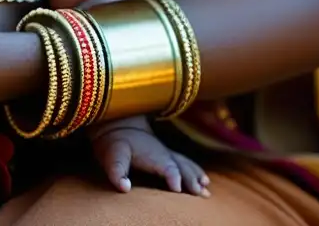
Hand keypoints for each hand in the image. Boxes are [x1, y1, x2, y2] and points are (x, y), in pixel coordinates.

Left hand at [90, 117, 209, 195]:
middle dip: (192, 180)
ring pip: (185, 164)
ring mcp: (165, 152)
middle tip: (202, 195)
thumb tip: (125, 188)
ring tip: (206, 187)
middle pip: (182, 167)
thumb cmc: (114, 141)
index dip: (173, 177)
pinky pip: (184, 161)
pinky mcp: (165, 153)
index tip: (177, 189)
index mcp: (153, 155)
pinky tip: (202, 178)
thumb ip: (117, 171)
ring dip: (196, 175)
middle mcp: (163, 153)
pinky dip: (194, 169)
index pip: (168, 167)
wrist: (115, 122)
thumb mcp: (112, 155)